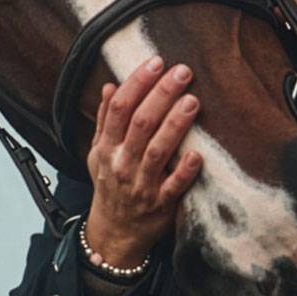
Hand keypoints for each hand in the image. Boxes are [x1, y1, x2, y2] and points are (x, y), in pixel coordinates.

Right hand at [83, 55, 203, 267]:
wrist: (114, 233)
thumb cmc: (110, 186)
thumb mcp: (98, 153)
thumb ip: (106, 120)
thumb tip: (111, 85)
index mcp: (107, 148)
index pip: (120, 109)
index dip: (137, 83)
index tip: (156, 62)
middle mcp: (122, 164)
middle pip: (140, 124)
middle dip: (161, 94)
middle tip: (183, 72)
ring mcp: (141, 185)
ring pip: (158, 151)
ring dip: (175, 124)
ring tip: (193, 101)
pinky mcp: (161, 204)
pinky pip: (174, 186)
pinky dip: (184, 170)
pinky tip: (198, 153)